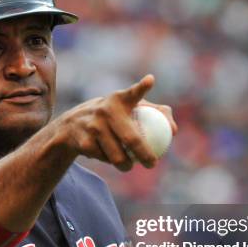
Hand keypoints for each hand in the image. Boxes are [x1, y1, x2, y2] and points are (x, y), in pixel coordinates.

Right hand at [54, 74, 176, 171]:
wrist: (73, 125)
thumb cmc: (113, 116)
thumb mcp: (130, 109)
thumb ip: (157, 114)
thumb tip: (174, 131)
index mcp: (119, 99)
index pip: (132, 93)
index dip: (141, 87)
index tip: (149, 81)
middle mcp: (105, 110)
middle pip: (131, 138)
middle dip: (145, 154)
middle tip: (152, 164)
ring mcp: (93, 126)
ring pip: (117, 156)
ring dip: (126, 165)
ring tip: (129, 165)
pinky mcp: (84, 142)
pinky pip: (105, 159)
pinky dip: (109, 162)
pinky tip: (106, 156)